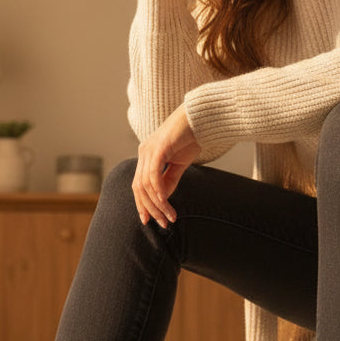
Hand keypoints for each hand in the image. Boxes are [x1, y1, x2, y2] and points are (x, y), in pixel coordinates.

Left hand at [132, 104, 201, 227]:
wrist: (201, 117)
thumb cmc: (191, 137)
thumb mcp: (179, 163)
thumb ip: (170, 179)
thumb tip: (163, 199)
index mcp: (146, 156)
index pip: (138, 185)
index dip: (142, 204)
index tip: (150, 220)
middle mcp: (143, 152)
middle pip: (138, 188)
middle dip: (150, 209)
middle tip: (163, 223)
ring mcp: (149, 150)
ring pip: (145, 185)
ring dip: (158, 205)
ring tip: (170, 217)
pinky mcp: (159, 148)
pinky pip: (154, 176)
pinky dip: (159, 192)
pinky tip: (167, 203)